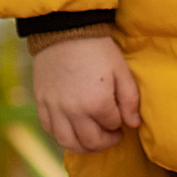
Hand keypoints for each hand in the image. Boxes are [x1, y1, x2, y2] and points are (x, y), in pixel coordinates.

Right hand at [28, 29, 143, 155]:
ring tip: (92, 139)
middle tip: (112, 134)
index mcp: (97, 103)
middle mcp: (74, 111)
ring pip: (69, 142)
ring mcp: (55, 108)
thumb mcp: (121, 70)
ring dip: (84, 146)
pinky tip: (72, 128)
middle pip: (91, 141)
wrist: (64, 29)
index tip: (122, 118)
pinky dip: (62, 134)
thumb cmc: (97, 49)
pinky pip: (50, 129)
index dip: (120, 124)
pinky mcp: (42, 102)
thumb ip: (130, 100)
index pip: (112, 125)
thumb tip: (133, 124)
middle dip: (105, 141)